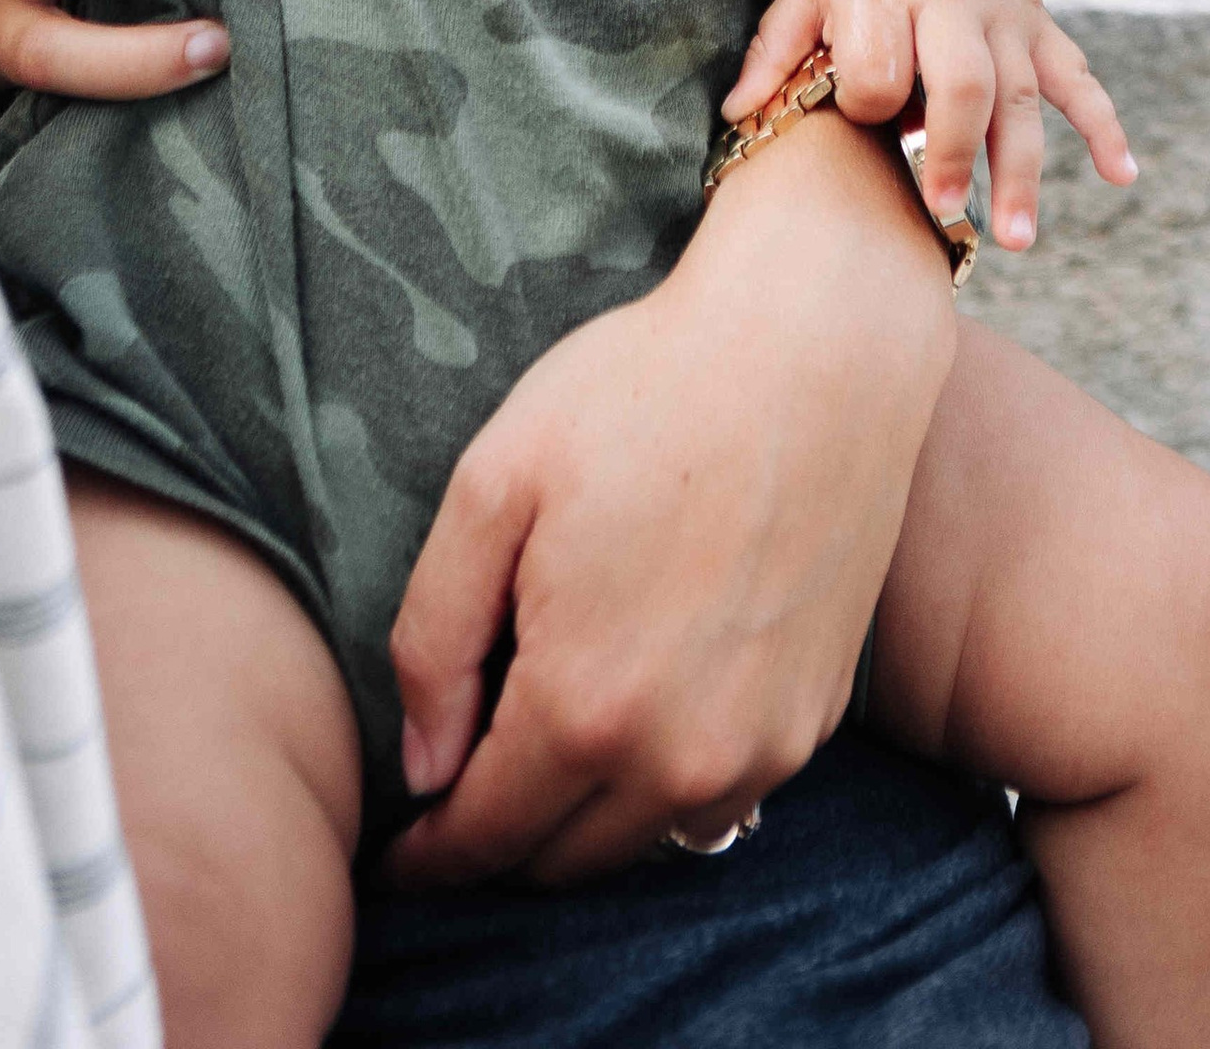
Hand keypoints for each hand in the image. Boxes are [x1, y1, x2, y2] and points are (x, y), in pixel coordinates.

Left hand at [385, 104, 956, 883]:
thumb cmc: (644, 393)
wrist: (817, 348)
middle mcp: (679, 762)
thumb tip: (424, 767)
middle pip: (561, 861)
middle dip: (499, 843)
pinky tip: (638, 716)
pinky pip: (719, 800)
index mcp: (584, 709)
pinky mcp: (813, 720)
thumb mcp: (495, 487)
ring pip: (644, 843)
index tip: (392, 859)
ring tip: (541, 753)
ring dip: (584, 824)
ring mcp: (760, 751)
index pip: (483, 838)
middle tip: (456, 795)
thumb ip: (436, 639)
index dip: (429, 857)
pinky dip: (664, 788)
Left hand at [724, 0, 1134, 248]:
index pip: (879, 62)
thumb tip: (736, 118)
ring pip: (1022, 94)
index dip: (866, 101)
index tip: (856, 117)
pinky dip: (1103, 125)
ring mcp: (1004, 13)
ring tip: (1017, 238)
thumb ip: (779, 47)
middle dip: (954, 149)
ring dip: (1022, 168)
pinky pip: (1078, 76)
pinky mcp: (1038, 23)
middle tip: (943, 212)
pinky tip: (1121, 174)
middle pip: (963, 79)